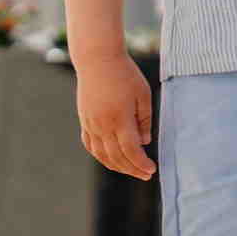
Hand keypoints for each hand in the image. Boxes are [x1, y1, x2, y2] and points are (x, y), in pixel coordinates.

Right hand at [76, 53, 155, 179]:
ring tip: (131, 170)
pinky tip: (111, 159)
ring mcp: (91, 124)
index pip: (130, 150)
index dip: (141, 164)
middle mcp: (102, 125)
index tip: (152, 170)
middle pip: (116, 157)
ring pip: (102, 154)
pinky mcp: (84, 121)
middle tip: (146, 175)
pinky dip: (101, 156)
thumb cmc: (125, 74)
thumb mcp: (143, 94)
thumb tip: (144, 142)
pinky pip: (91, 145)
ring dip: (117, 166)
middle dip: (132, 169)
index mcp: (119, 119)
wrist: (98, 60)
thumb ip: (144, 120)